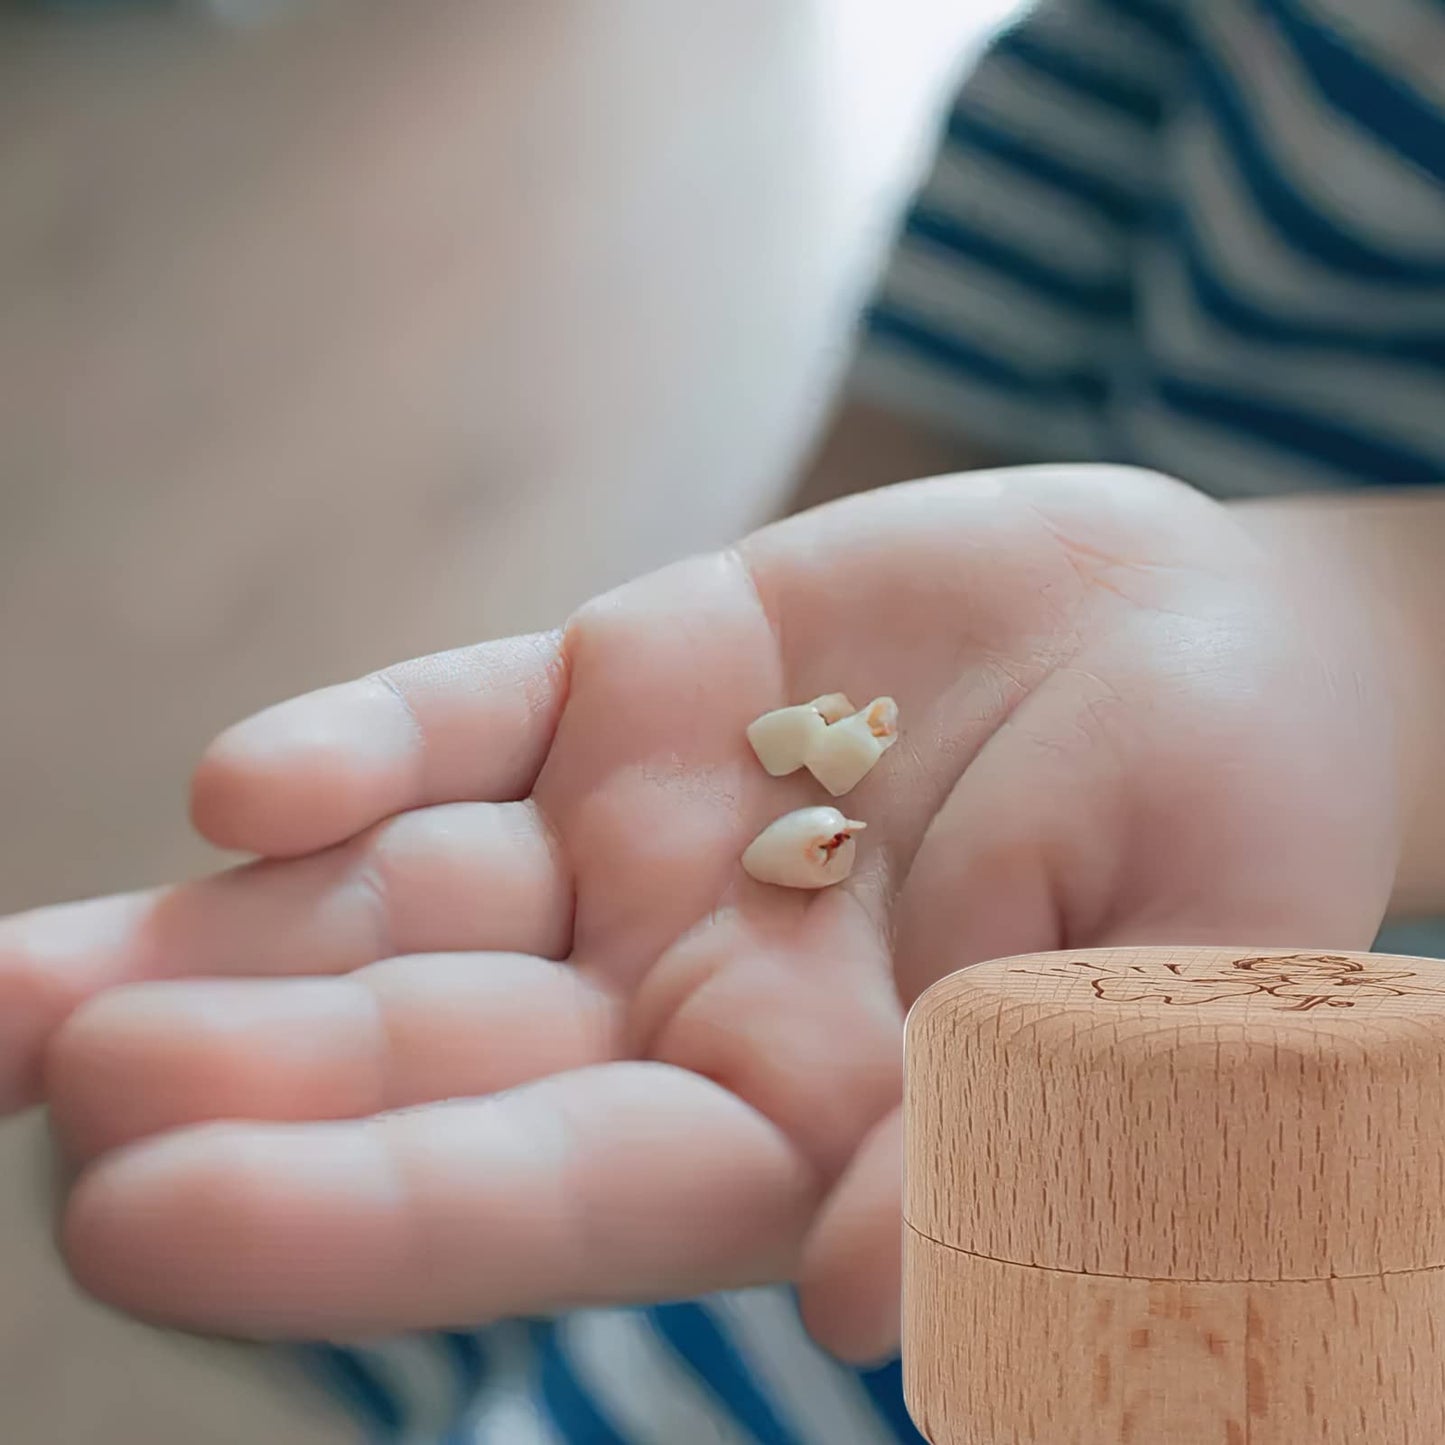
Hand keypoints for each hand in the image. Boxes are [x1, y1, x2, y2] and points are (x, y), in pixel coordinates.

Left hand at [0, 466, 1397, 1357]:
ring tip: (11, 983)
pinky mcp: (639, 680)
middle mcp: (681, 987)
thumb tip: (867, 1318)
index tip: (135, 1216)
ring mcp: (644, 828)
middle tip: (15, 1060)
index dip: (356, 1218)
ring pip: (395, 894)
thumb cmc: (1249, 832)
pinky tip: (248, 796)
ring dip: (216, 930)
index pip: (553, 1195)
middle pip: (420, 1053)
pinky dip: (361, 751)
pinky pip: (467, 721)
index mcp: (802, 1114)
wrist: (1228, 640)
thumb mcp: (1176, 1007)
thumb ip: (1020, 1150)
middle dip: (224, 1070)